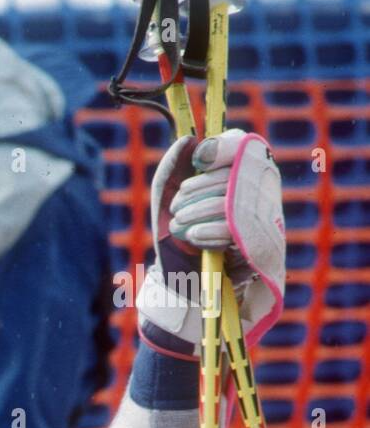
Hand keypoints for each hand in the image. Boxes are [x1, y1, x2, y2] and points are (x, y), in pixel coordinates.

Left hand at [138, 129, 285, 358]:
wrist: (179, 286)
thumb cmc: (175, 239)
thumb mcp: (165, 201)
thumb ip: (173, 169)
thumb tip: (189, 142)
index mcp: (238, 178)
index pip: (242, 146)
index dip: (222, 148)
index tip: (200, 159)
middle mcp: (257, 195)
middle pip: (235, 173)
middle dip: (198, 188)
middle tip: (177, 208)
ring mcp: (262, 221)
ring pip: (233, 201)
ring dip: (199, 211)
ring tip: (180, 225)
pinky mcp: (261, 248)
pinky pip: (237, 230)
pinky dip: (210, 231)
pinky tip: (195, 237)